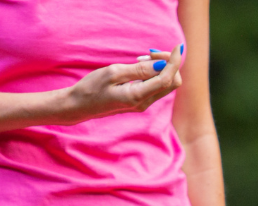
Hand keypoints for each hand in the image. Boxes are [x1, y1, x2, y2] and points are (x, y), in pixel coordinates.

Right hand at [60, 46, 183, 122]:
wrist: (81, 106)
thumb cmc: (93, 88)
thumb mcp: (114, 73)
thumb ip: (139, 70)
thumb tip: (161, 64)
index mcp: (138, 96)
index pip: (167, 79)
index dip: (174, 62)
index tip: (177, 46)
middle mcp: (144, 103)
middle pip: (171, 83)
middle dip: (168, 64)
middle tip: (149, 53)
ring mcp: (143, 104)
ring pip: (165, 84)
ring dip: (160, 68)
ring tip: (140, 58)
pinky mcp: (140, 101)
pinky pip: (156, 86)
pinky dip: (154, 73)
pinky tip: (140, 65)